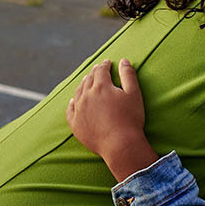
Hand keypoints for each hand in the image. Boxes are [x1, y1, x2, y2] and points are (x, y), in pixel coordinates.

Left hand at [67, 59, 157, 181]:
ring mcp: (79, 110)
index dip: (105, 65)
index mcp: (101, 86)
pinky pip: (70, 109)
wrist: (120, 144)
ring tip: (86, 81)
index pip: (101, 70)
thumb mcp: (134, 94)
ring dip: (83, 84)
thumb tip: (123, 61)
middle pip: (88, 79)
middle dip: (94, 73)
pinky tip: (74, 100)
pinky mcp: (75, 123)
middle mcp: (86, 96)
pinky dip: (72, 102)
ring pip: (78, 92)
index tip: (107, 62)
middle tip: (98, 70)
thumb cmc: (130, 119)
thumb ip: (128, 75)